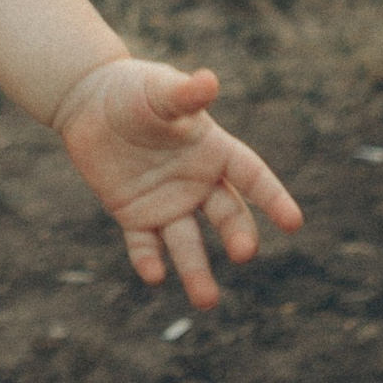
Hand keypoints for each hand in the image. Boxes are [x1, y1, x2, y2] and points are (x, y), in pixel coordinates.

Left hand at [50, 57, 303, 308]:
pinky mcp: (134, 215)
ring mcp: (167, 202)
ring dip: (197, 271)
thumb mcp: (158, 90)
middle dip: (237, 235)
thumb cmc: (132, 89)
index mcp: (213, 150)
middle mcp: (197, 183)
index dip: (273, 198)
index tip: (293, 223)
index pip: (252, 176)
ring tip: (205, 301)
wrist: (88, 100)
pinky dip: (148, 260)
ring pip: (188, 243)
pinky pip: (144, 244)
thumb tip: (208, 80)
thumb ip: (183, 94)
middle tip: (243, 253)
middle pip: (227, 215)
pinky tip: (154, 275)